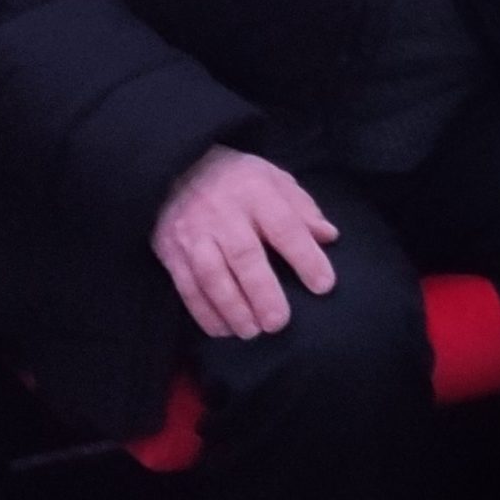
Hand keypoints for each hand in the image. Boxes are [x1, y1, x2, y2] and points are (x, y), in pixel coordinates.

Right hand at [151, 148, 337, 340]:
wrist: (174, 168)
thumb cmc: (236, 178)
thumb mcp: (274, 178)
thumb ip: (302, 208)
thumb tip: (329, 236)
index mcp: (256, 192)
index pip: (285, 226)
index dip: (305, 257)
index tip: (323, 285)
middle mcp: (222, 214)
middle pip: (244, 256)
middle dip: (262, 292)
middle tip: (279, 322)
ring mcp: (192, 233)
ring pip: (211, 275)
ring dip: (232, 308)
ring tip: (251, 332)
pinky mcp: (170, 251)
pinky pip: (186, 286)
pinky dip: (203, 312)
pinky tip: (222, 330)